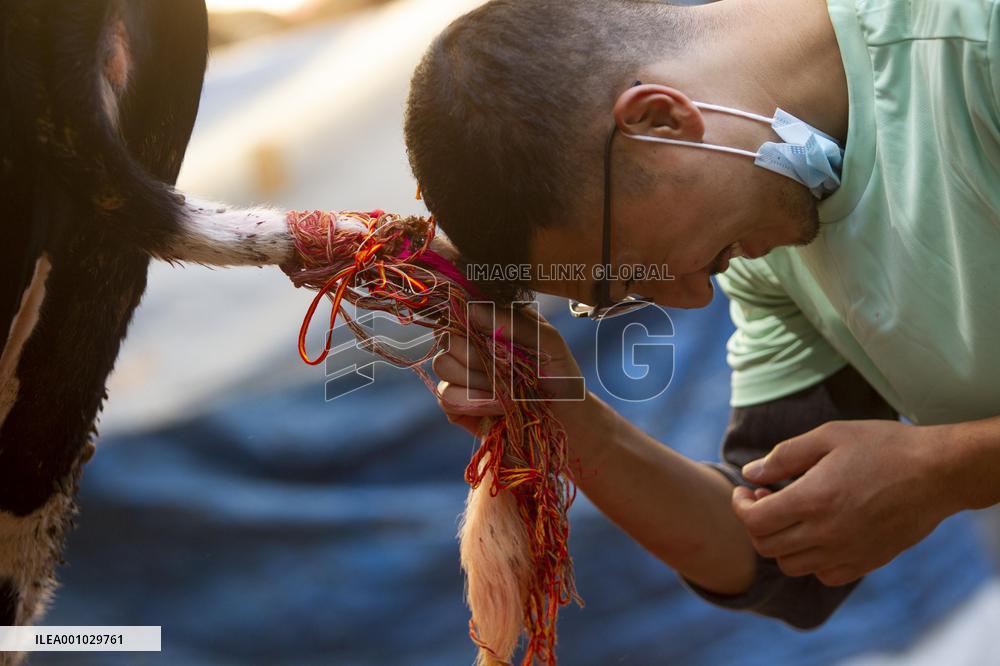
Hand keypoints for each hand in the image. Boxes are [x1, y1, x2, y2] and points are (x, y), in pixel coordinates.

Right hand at [431, 304, 582, 434]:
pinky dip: (475, 402)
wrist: (566, 418)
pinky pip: (446, 396)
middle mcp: (470, 343)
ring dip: (478, 380)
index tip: (490, 335)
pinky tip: (500, 407)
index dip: (466, 319)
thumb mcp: (548, 341)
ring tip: (508, 390)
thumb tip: (473, 309)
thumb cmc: (559, 373)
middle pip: (446, 337)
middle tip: (507, 367)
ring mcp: (460, 373)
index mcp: (491, 321)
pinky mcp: (456, 403)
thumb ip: (513, 322)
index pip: (458, 308)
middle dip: (476, 354)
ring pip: (443, 365)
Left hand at [731, 420, 956, 585]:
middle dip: (755, 522)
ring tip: (790, 515)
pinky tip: (818, 533)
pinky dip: (811, 560)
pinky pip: (824, 575)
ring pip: (791, 565)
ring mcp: (847, 552)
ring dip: (780, 542)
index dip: (740, 506)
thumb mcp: (829, 436)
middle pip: (766, 546)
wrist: (938, 472)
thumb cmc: (883, 446)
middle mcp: (826, 533)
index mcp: (812, 499)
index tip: (745, 490)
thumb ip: (784, 456)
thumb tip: (750, 473)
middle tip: (765, 498)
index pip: (754, 521)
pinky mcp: (867, 562)